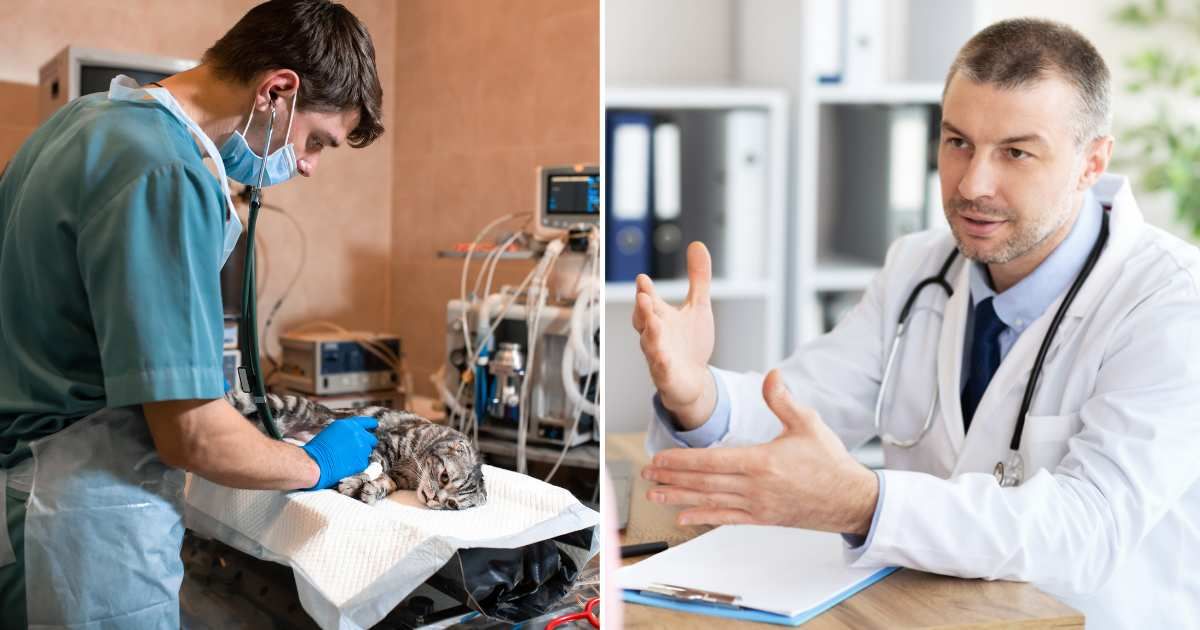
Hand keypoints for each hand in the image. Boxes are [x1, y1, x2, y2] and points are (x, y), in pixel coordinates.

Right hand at [301, 416, 378, 489]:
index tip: (375, 425)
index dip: (371, 424)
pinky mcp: (362, 462)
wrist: (315, 463)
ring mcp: (362, 448)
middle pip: (371, 439)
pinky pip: (364, 463)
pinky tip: (346, 466)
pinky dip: (357, 466)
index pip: (366, 422)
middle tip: (357, 450)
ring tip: (346, 460)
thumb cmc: (317, 449)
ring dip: (361, 455)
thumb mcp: (332, 432)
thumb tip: (353, 438)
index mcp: (349, 425)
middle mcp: (358, 434)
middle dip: (366, 444)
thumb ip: (346, 432)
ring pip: (368, 452)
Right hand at [632, 242, 716, 428]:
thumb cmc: (690, 343)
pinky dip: (661, 364)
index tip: (643, 278)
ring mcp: (658, 355)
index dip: (645, 290)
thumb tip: (697, 244)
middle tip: (644, 296)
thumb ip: (698, 278)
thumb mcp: (698, 307)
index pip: (649, 300)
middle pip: (644, 320)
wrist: (692, 380)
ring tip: (653, 323)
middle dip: (643, 309)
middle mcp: (655, 334)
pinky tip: (663, 358)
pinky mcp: (666, 376)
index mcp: (660, 316)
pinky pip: (661, 370)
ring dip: (650, 333)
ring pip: (650, 344)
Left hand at [641, 370, 878, 534]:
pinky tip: (684, 518)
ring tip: (654, 495)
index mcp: (761, 462)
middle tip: (646, 474)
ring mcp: (757, 506)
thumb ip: (783, 400)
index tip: (659, 458)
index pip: (711, 461)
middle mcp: (755, 487)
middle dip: (671, 478)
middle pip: (703, 482)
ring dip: (679, 498)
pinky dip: (703, 518)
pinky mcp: (762, 518)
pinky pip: (726, 519)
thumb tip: (770, 375)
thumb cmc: (830, 462)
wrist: (851, 499)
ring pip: (709, 501)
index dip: (681, 461)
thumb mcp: (808, 423)